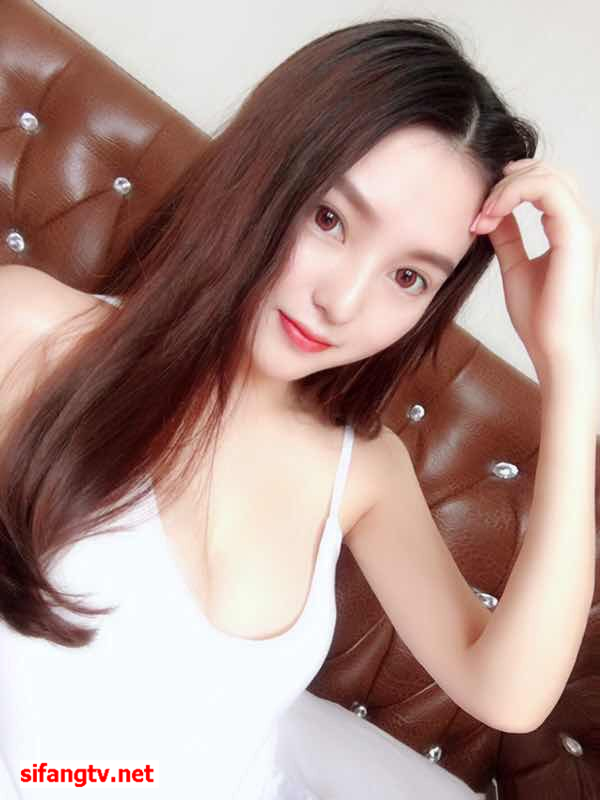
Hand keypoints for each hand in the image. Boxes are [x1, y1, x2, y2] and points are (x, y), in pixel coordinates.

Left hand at [470, 158, 599, 378]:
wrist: (554, 347)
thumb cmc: (540, 317)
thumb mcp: (514, 265)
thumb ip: (507, 235)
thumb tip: (490, 212)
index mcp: (567, 228)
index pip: (543, 184)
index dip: (508, 187)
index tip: (478, 215)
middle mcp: (579, 222)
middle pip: (547, 171)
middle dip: (506, 181)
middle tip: (478, 210)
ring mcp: (581, 225)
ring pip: (546, 174)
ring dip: (505, 187)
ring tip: (482, 215)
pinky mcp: (576, 233)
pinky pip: (546, 188)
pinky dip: (512, 194)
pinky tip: (490, 215)